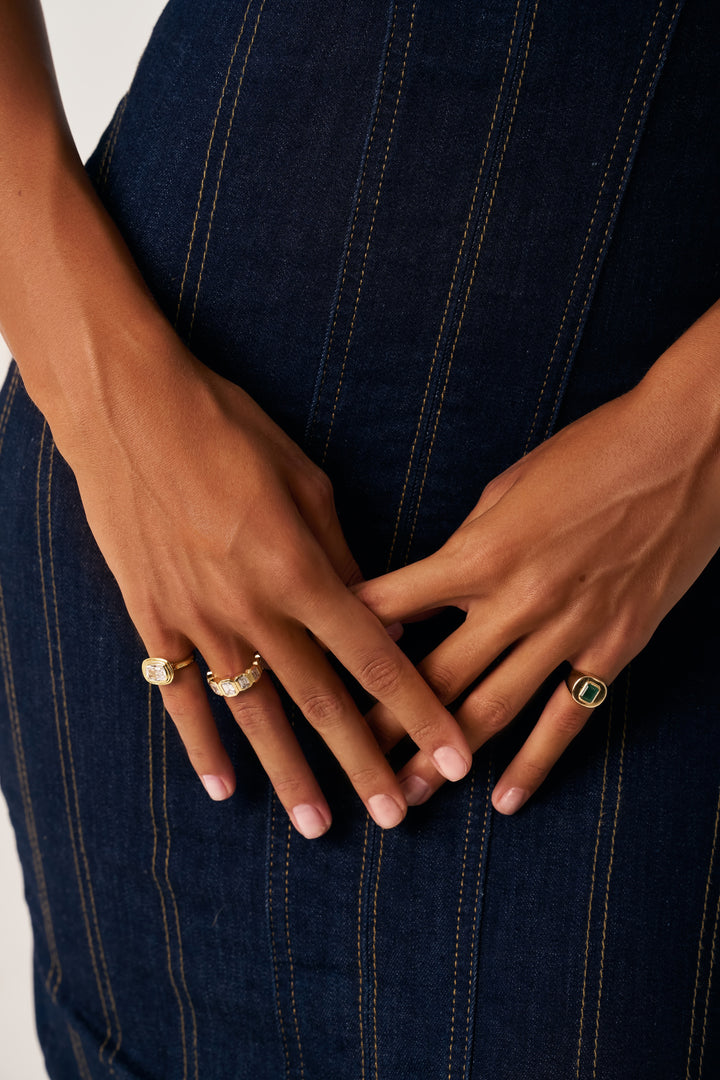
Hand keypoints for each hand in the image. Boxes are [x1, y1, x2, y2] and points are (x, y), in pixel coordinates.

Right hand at [0, 0, 471, 837]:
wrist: (130, 410)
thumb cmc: (228, 429)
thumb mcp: (305, 480)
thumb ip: (340, 555)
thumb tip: (375, 607)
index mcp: (301, 569)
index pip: (376, 657)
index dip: (419, 709)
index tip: (454, 754)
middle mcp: (253, 608)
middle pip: (322, 700)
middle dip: (366, 761)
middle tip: (398, 814)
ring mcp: (198, 620)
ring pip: (254, 713)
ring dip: (290, 773)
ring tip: (318, 825)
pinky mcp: (154, 618)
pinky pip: (180, 694)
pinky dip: (202, 743)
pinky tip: (223, 788)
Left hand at [357, 311, 719, 814]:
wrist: (686, 446)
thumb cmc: (592, 450)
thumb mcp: (509, 486)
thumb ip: (469, 543)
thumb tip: (439, 582)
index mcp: (480, 551)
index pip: (393, 608)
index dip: (348, 641)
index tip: (316, 671)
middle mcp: (516, 600)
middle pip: (433, 678)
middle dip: (384, 724)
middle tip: (346, 762)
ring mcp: (567, 629)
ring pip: (491, 710)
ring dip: (443, 759)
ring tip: (405, 796)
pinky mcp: (614, 646)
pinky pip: (567, 717)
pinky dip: (534, 764)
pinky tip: (504, 800)